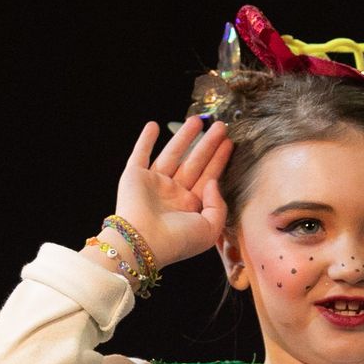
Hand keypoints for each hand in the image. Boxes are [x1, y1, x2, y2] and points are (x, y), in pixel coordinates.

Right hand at [111, 117, 232, 268]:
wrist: (142, 243)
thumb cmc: (177, 241)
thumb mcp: (210, 229)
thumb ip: (218, 205)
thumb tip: (213, 182)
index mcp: (190, 207)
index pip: (208, 177)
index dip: (220, 159)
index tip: (230, 143)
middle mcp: (173, 194)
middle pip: (194, 162)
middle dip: (208, 144)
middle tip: (221, 126)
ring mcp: (153, 184)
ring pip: (171, 154)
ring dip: (183, 137)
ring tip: (197, 120)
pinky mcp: (134, 177)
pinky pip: (140, 155)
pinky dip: (145, 140)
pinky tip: (153, 126)